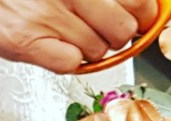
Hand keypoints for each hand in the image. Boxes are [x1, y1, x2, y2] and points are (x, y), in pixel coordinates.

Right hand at [0, 0, 159, 73]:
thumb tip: (134, 9)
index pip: (139, 2)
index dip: (141, 15)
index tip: (136, 19)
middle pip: (124, 30)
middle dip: (118, 37)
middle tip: (101, 34)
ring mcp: (50, 18)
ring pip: (98, 50)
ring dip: (89, 51)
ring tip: (70, 38)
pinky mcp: (29, 42)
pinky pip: (70, 63)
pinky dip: (68, 62)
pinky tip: (57, 51)